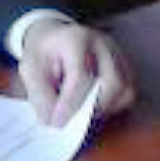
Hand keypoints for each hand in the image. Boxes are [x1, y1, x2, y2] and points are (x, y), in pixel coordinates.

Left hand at [17, 19, 135, 126]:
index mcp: (76, 39)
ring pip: (125, 89)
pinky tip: (96, 107)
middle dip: (91, 109)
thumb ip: (40, 95)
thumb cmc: (43, 52)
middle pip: (112, 83)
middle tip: (72, 122)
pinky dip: (115, 105)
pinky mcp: (124, 64)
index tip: (57, 123)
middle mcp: (102, 43)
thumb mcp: (30, 69)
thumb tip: (53, 121)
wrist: (54, 36)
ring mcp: (117, 53)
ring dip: (105, 109)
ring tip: (83, 114)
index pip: (80, 77)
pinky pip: (129, 92)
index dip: (69, 105)